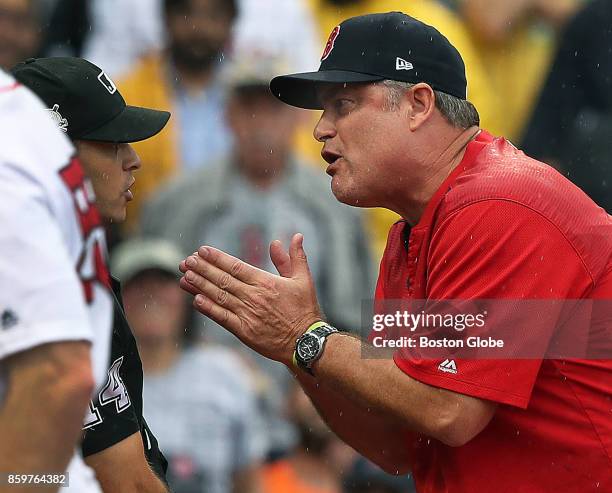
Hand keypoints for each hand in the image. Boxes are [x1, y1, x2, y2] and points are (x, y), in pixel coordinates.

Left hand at [179, 234, 322, 366]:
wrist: (305, 342)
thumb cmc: (305, 310)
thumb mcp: (303, 279)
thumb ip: (294, 257)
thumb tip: (295, 236)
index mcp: (266, 282)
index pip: (236, 266)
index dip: (217, 258)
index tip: (202, 250)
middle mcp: (254, 296)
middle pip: (223, 279)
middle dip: (203, 269)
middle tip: (187, 260)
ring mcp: (247, 314)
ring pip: (219, 296)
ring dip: (200, 286)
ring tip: (185, 276)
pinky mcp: (244, 331)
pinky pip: (222, 317)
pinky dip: (208, 308)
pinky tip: (196, 300)